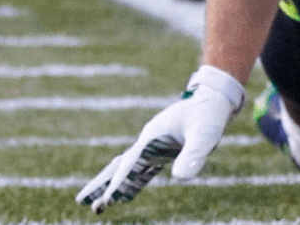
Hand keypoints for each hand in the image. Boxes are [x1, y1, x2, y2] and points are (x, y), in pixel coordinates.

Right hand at [76, 65, 243, 213]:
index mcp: (153, 136)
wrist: (216, 96)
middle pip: (120, 165)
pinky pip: (142, 169)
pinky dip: (132, 182)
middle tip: (83, 202)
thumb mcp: (206, 134)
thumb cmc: (210, 112)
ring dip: (113, 185)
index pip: (131, 164)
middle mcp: (149, 140)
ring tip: (97, 204)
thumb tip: (179, 179)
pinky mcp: (163, 149)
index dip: (118, 183)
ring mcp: (154, 144)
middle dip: (103, 184)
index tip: (106, 200)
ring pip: (127, 168)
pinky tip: (126, 195)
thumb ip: (194, 154)